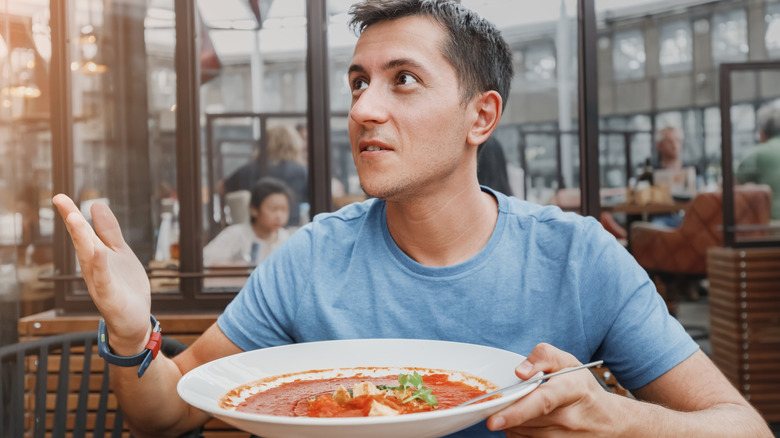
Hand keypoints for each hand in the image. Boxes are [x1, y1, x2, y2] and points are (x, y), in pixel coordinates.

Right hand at [53, 194, 151, 355]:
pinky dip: (99, 267)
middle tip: (62, 201)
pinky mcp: (110, 297)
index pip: (82, 232)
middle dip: (73, 222)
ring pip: (89, 258)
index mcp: (95, 256)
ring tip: (74, 219)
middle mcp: (93, 268)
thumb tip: (96, 204)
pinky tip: (97, 253)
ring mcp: (100, 282)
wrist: (134, 320)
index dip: (71, 214)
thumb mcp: (119, 252)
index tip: (59, 196)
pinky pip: (103, 280)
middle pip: (82, 242)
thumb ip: (108, 230)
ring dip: (81, 239)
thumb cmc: (124, 286)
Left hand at [487, 343, 621, 436]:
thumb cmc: (582, 388)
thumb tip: (519, 372)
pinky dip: (518, 433)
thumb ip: (542, 357)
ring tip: (522, 409)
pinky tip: (526, 423)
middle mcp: (569, 419)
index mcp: (571, 390)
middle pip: (525, 420)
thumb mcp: (568, 362)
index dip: (515, 413)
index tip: (493, 421)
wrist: (610, 421)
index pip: (542, 402)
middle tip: (504, 400)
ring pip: (521, 434)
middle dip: (507, 410)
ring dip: (512, 422)